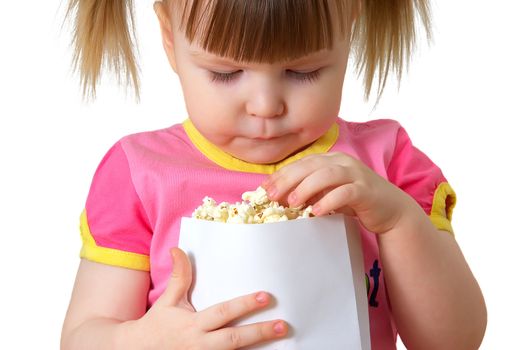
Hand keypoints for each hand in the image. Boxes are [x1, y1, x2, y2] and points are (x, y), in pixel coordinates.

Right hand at [134, 248, 287, 348]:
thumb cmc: (157, 324)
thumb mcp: (168, 300)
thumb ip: (179, 276)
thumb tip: (178, 249)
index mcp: (194, 325)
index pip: (223, 313)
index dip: (244, 305)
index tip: (265, 296)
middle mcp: (200, 344)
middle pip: (234, 340)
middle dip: (260, 333)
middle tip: (283, 325)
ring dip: (257, 349)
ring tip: (280, 340)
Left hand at [262, 152, 415, 233]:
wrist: (390, 210)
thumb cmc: (356, 201)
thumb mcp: (329, 193)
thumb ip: (310, 192)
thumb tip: (281, 198)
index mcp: (332, 160)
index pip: (302, 163)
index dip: (283, 174)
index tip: (265, 188)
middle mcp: (343, 162)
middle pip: (311, 166)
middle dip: (289, 179)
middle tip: (272, 195)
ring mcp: (356, 174)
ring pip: (327, 175)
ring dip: (307, 188)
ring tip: (293, 202)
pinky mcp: (366, 190)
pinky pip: (346, 192)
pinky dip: (330, 200)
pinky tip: (317, 211)